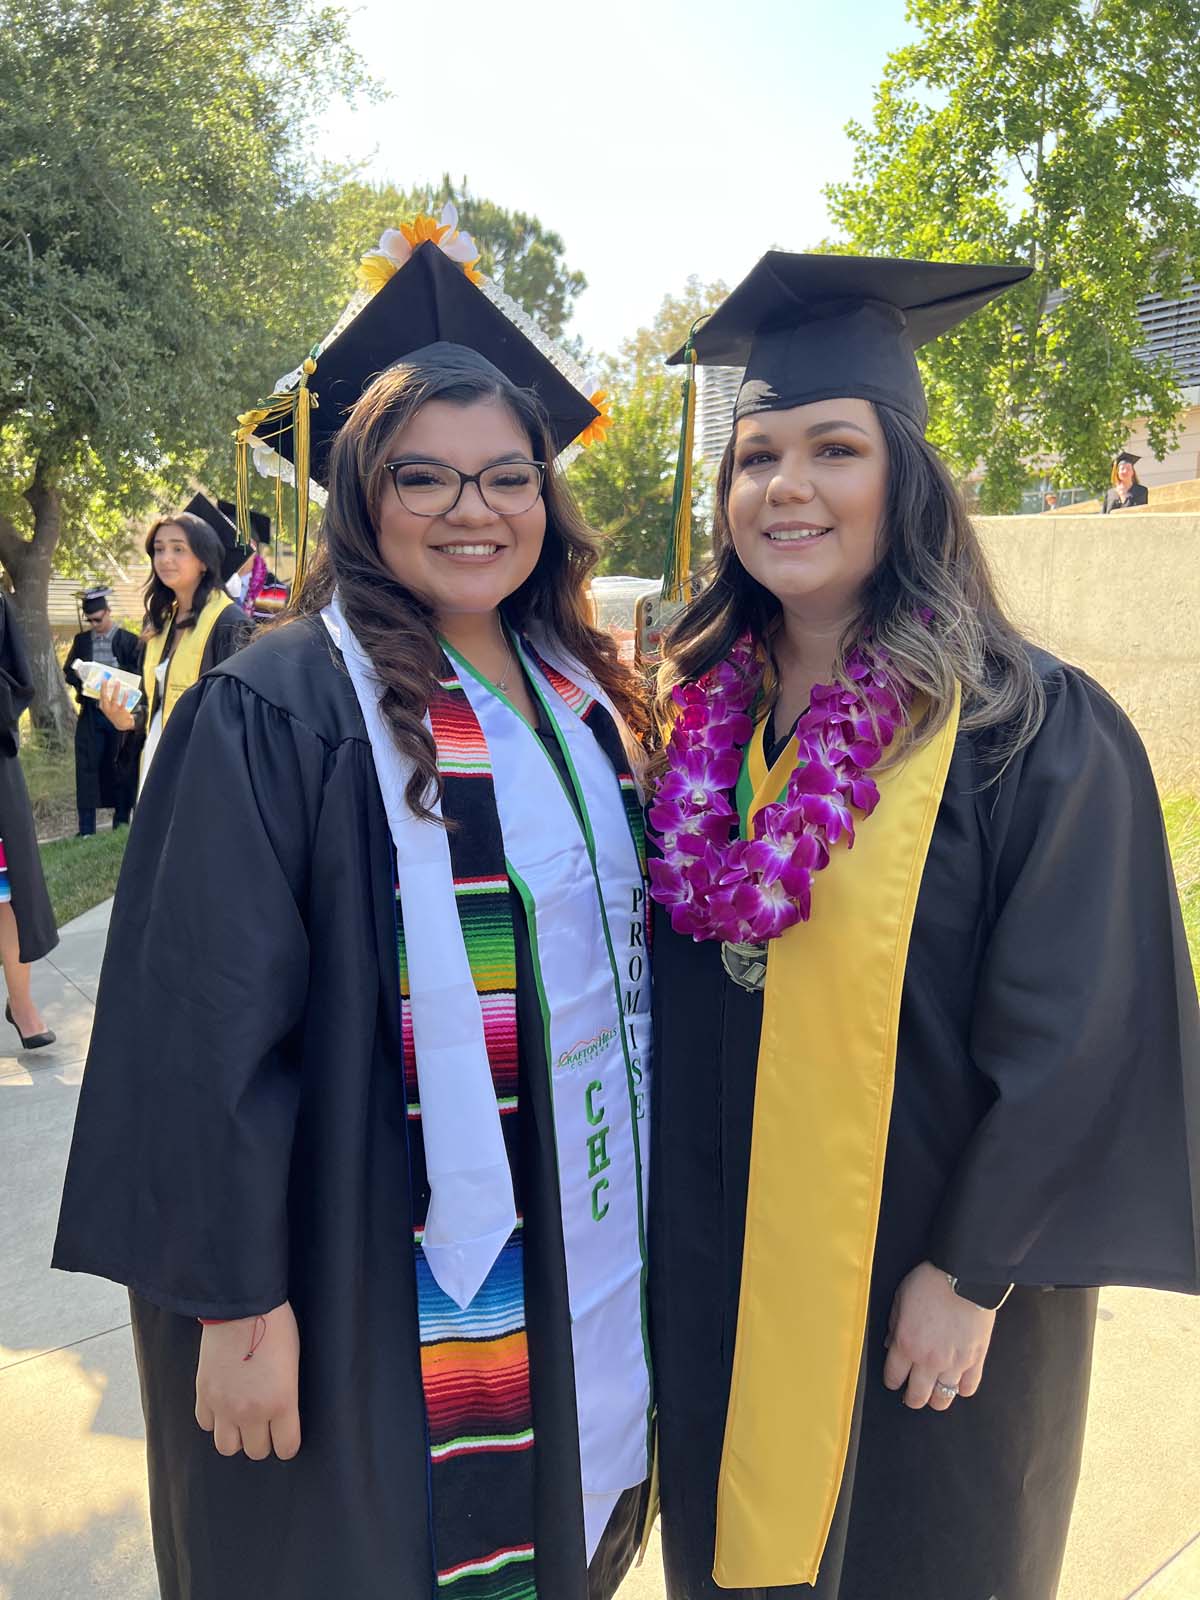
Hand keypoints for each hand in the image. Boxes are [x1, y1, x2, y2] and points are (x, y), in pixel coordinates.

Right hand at [98, 676, 135, 730]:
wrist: (122, 725)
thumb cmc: (115, 714)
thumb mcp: (109, 708)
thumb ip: (108, 700)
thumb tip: (110, 687)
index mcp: (103, 706)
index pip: (100, 696)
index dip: (101, 687)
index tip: (103, 679)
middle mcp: (106, 708)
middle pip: (104, 696)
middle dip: (104, 687)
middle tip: (105, 679)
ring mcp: (114, 710)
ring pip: (114, 698)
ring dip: (116, 690)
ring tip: (117, 682)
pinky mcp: (121, 711)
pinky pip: (123, 703)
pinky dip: (125, 697)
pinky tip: (126, 692)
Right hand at [195, 1299, 300, 1460]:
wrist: (241, 1305)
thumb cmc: (275, 1326)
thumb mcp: (293, 1362)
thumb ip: (286, 1394)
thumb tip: (282, 1413)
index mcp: (281, 1402)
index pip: (286, 1447)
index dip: (287, 1443)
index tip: (286, 1436)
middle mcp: (252, 1411)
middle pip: (256, 1451)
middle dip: (262, 1440)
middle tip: (264, 1424)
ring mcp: (224, 1405)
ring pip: (227, 1447)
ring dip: (236, 1436)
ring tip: (242, 1420)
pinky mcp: (204, 1394)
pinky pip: (206, 1424)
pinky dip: (214, 1419)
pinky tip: (223, 1404)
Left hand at [883, 1261, 995, 1410]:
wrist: (964, 1276)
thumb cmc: (930, 1282)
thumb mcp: (900, 1298)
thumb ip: (894, 1325)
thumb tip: (891, 1344)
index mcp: (906, 1344)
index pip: (894, 1377)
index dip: (892, 1381)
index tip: (894, 1380)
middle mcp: (929, 1360)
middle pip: (917, 1396)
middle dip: (912, 1398)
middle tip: (912, 1394)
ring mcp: (954, 1363)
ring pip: (942, 1398)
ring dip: (936, 1398)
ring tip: (934, 1392)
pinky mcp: (976, 1360)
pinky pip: (968, 1388)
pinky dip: (961, 1389)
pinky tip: (957, 1383)